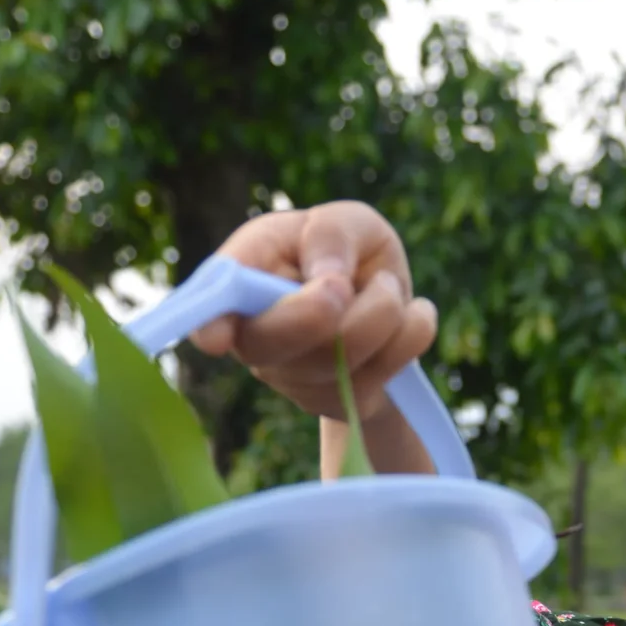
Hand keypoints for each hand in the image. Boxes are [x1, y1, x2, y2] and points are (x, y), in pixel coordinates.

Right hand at [186, 201, 437, 424]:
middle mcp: (257, 335)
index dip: (211, 324)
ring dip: (385, 307)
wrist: (390, 305)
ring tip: (387, 285)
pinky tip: (409, 315)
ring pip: (339, 355)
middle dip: (314, 313)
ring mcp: (294, 378)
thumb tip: (327, 277)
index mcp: (245, 277)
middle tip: (344, 285)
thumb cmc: (352, 254)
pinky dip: (414, 330)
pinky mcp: (338, 404)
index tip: (218, 338)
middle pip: (269, 344)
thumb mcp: (350, 222)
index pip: (212, 308)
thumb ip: (332, 233)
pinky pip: (387, 369)